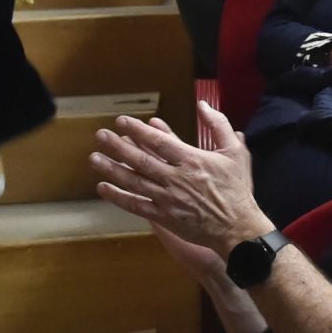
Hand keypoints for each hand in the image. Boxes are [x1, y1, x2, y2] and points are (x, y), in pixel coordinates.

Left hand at [91, 105, 271, 258]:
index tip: (121, 121)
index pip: (159, 142)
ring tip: (94, 158)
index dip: (138, 131)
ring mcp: (167, 199)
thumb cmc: (237, 189)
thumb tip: (202, 104)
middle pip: (141, 160)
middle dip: (118, 147)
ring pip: (134, 182)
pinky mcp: (163, 217)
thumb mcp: (236, 152)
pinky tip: (103, 188)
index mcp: (192, 160)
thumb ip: (219, 125)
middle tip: (100, 135)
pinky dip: (118, 197)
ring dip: (112, 169)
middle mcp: (175, 178)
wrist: (237, 228)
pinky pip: (136, 205)